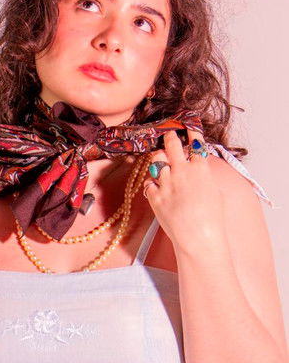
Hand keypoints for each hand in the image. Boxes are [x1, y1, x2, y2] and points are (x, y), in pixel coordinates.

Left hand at [142, 130, 225, 254]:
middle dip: (169, 137)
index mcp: (200, 170)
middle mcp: (182, 172)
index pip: (195, 144)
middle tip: (168, 134)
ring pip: (156, 161)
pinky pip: (148, 183)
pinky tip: (155, 184)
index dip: (192, 132)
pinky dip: (152, 183)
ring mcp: (166, 183)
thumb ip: (205, 178)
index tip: (187, 124)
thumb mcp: (215, 193)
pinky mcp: (155, 196)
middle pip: (172, 145)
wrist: (200, 238)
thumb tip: (199, 171)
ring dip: (158, 159)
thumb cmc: (213, 219)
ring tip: (160, 159)